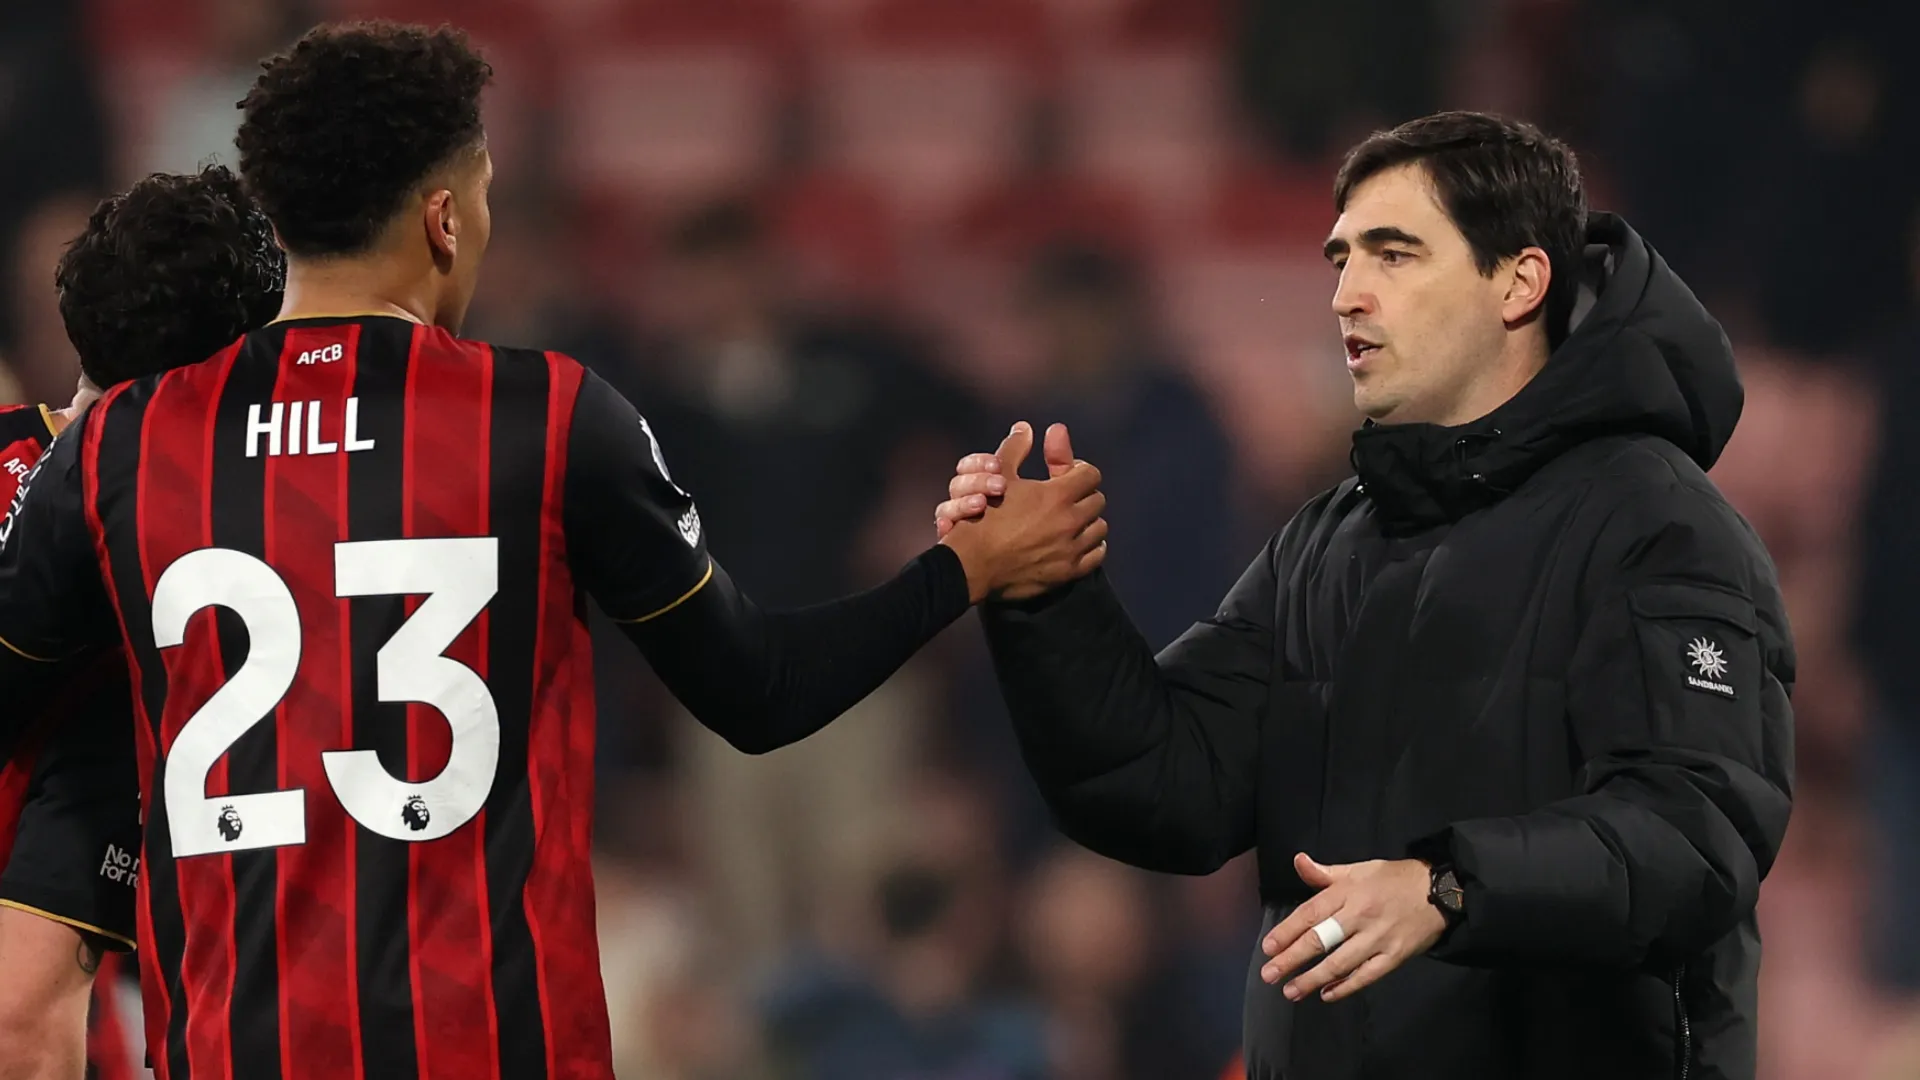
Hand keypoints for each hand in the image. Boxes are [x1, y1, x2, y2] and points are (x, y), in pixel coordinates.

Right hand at [938, 422, 1106, 601]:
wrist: (972, 564)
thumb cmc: (982, 518)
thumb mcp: (997, 477)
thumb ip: (1015, 450)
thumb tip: (1025, 427)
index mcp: (1057, 495)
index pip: (1090, 475)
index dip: (1080, 471)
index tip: (1068, 474)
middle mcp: (1070, 521)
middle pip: (1097, 501)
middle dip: (1085, 496)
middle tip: (1069, 498)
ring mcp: (1071, 548)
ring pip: (1099, 528)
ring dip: (1089, 521)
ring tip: (1073, 520)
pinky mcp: (1069, 571)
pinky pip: (1096, 555)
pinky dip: (1092, 547)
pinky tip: (1080, 543)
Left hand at [1257, 854, 1446, 1002]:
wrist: (1440, 891)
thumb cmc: (1393, 880)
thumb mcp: (1358, 869)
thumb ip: (1325, 873)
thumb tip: (1298, 861)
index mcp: (1347, 892)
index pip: (1310, 913)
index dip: (1286, 932)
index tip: (1268, 948)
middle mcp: (1360, 915)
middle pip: (1320, 940)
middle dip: (1292, 959)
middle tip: (1269, 975)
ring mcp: (1378, 938)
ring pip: (1340, 962)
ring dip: (1313, 979)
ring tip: (1291, 991)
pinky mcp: (1395, 956)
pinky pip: (1367, 976)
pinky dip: (1346, 987)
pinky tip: (1327, 994)